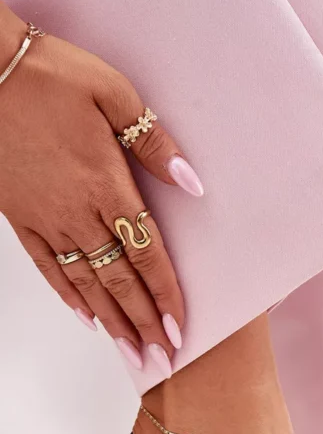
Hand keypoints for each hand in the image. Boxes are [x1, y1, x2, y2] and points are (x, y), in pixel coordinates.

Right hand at [0, 8, 203, 373]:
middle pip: (119, 281)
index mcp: (108, 186)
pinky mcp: (19, 217)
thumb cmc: (51, 75)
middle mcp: (78, 213)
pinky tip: (85, 318)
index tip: (180, 330)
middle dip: (143, 324)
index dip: (166, 296)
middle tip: (161, 359)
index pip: (147, 256)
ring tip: (130, 353)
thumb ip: (154, 144)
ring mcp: (46, 219)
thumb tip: (192, 183)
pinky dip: (67, 296)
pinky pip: (47, 267)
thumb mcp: (115, 95)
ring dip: (111, 322)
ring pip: (85, 283)